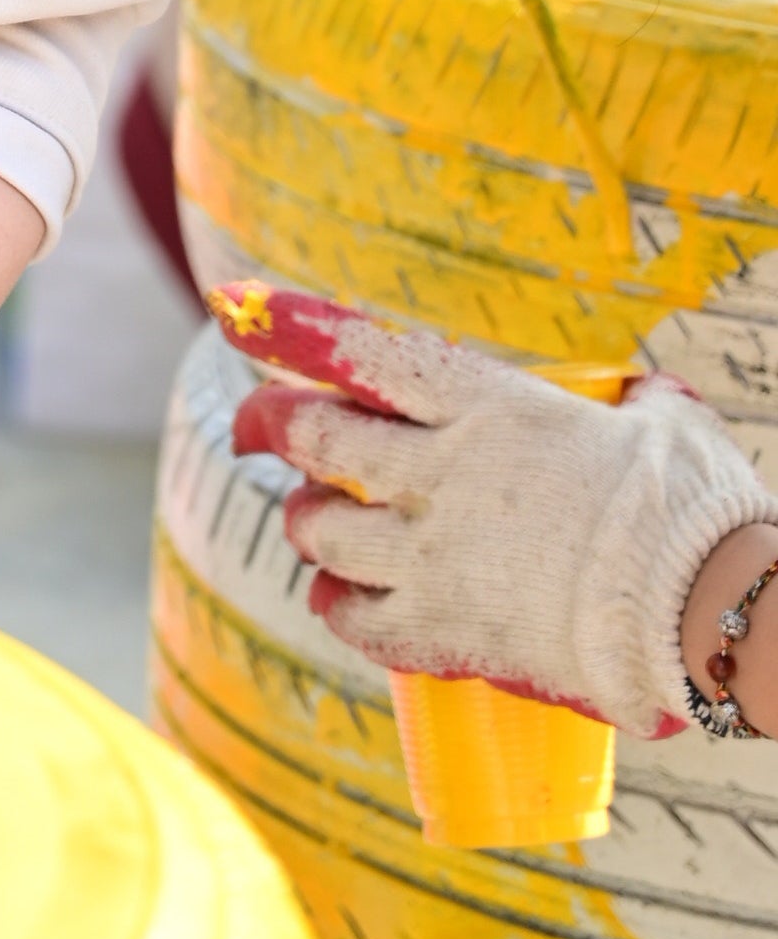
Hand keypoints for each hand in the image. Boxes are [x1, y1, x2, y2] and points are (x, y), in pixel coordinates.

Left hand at [206, 280, 776, 737]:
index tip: (231, 307)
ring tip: (317, 520)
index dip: (290, 328)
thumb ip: (634, 410)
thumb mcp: (670, 430)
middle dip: (272, 428)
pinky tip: (338, 597)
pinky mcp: (440, 630)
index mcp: (494, 410)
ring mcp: (432, 556)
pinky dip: (335, 603)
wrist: (707, 617)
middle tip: (256, 430)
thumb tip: (642, 403)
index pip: (366, 352)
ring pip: (320, 530)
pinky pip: (352, 616)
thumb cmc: (702, 515)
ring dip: (307, 521)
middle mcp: (444, 476)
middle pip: (318, 442)